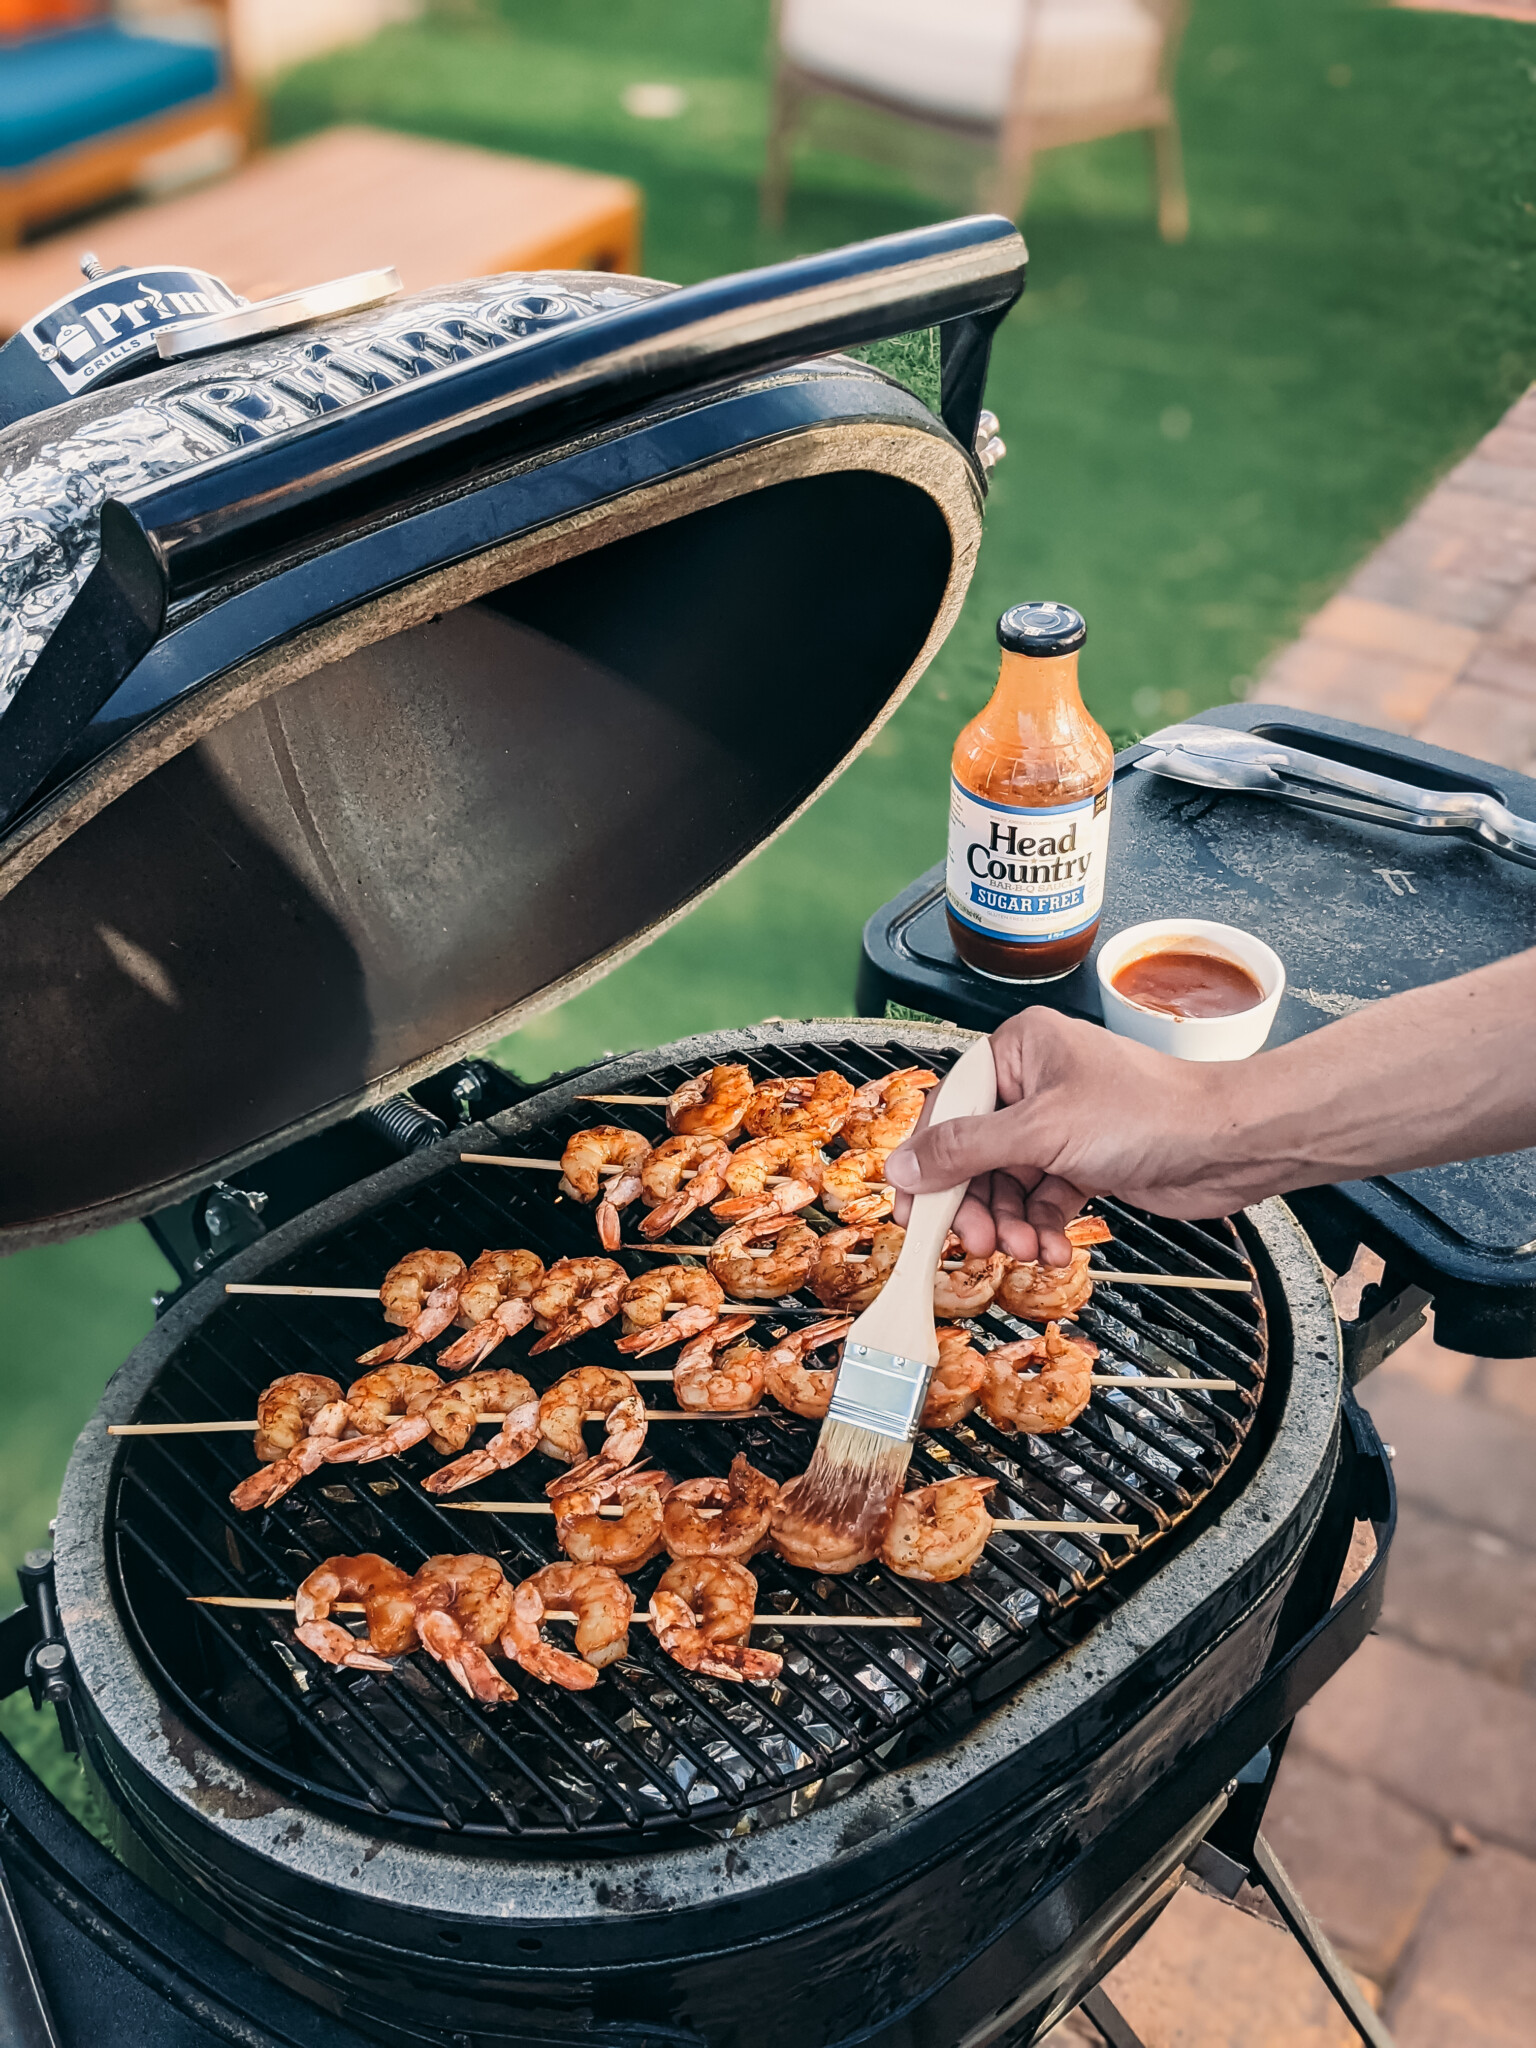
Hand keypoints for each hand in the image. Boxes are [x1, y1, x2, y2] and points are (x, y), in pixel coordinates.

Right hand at [887, 1008, 1234, 1264]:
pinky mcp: (1084, 1160)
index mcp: (1020, 1049)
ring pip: (1008, 1183)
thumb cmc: (1152, 1112)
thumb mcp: (1042, 1131)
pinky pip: (1042, 1199)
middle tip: (977, 1241)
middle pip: (975, 1153)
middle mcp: (1037, 1082)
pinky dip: (1042, 1227)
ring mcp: (1062, 1124)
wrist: (1228, 1144)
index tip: (912, 1210)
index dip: (927, 1163)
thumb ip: (965, 1151)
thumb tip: (902, 1166)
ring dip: (1011, 1224)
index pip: (950, 1108)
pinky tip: (1051, 1248)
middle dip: (977, 1204)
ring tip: (1024, 1249)